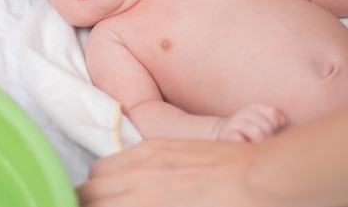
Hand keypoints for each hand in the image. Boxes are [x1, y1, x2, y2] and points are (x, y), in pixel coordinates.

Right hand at [76, 139, 260, 206]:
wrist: (261, 183)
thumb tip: (129, 206)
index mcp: (140, 204)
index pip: (89, 204)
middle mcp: (135, 178)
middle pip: (87, 190)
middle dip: (85, 203)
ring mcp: (145, 157)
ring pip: (99, 171)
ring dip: (97, 189)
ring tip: (109, 203)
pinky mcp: (158, 146)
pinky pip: (121, 157)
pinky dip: (115, 172)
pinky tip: (131, 184)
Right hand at [214, 103, 285, 141]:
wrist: (222, 135)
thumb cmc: (247, 132)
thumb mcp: (259, 122)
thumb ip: (273, 120)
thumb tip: (282, 121)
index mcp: (252, 108)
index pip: (271, 113)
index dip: (273, 124)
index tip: (266, 130)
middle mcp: (242, 112)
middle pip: (266, 125)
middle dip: (267, 137)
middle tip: (260, 141)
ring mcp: (233, 123)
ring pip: (257, 132)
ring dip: (258, 143)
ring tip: (254, 145)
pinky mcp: (226, 134)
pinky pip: (243, 140)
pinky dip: (246, 145)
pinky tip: (243, 146)